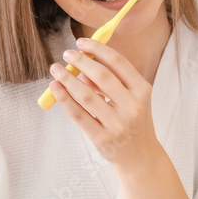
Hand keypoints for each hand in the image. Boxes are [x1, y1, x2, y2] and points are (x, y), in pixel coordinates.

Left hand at [47, 37, 156, 166]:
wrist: (140, 156)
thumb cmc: (133, 121)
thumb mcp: (131, 99)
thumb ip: (111, 83)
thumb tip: (82, 69)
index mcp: (142, 90)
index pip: (119, 63)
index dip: (98, 49)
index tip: (82, 42)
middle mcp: (132, 106)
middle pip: (102, 76)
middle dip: (81, 61)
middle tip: (67, 54)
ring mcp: (117, 124)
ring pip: (86, 95)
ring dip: (68, 79)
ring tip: (56, 69)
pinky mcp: (102, 138)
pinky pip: (78, 115)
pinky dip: (64, 99)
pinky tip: (55, 88)